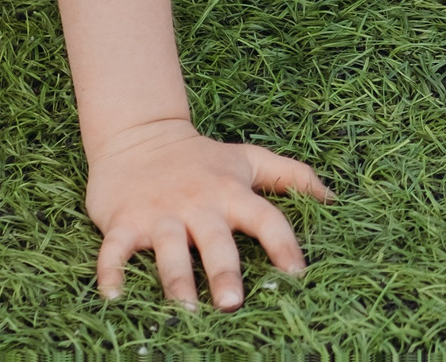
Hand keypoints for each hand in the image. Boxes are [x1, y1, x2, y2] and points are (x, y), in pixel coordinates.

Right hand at [87, 118, 333, 308]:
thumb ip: (293, 176)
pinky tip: (113, 296)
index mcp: (232, 193)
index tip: (297, 273)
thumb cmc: (202, 157)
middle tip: (233, 304)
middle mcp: (199, 205)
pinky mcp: (124, 222)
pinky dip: (111, 272)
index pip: (266, 218)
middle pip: (216, 241)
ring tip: (185, 310)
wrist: (140, 135)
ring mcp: (160, 214)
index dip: (283, 244)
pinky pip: (115, 250)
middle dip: (224, 272)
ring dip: (176, 280)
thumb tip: (334, 199)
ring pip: (170, 249)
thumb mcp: (249, 159)